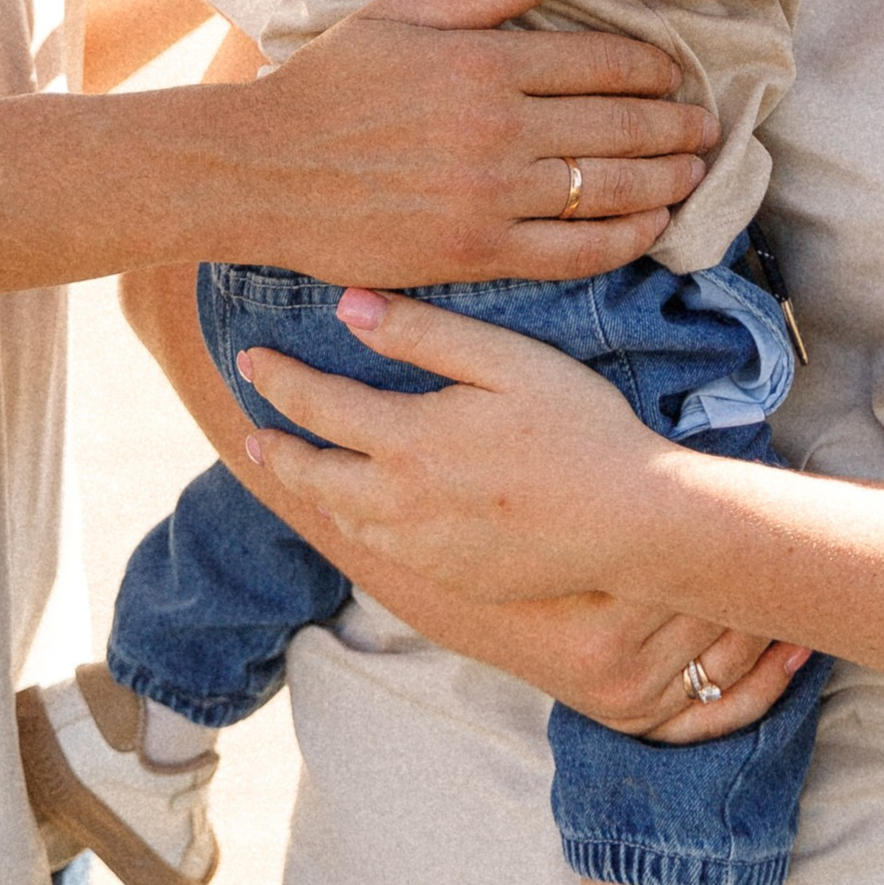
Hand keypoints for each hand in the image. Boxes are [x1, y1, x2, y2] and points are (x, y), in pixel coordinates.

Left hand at [119, 254, 800, 742]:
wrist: (634, 524)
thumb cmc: (581, 427)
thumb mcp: (505, 362)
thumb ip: (423, 334)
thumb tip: (347, 305)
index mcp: (409, 441)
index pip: (317, 406)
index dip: (278, 380)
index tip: (249, 359)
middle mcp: (401, 503)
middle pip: (315, 474)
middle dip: (279, 447)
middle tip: (251, 430)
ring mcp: (425, 549)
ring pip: (344, 519)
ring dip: (311, 490)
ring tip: (296, 470)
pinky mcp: (451, 579)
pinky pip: (383, 551)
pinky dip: (355, 526)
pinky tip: (361, 515)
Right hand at [235, 0, 714, 287]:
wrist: (258, 170)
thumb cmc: (326, 85)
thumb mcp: (401, 14)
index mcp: (484, 61)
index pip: (602, 61)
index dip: (653, 70)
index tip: (676, 76)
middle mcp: (498, 127)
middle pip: (620, 125)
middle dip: (677, 126)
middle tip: (707, 128)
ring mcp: (490, 195)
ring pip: (610, 188)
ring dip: (666, 182)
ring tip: (692, 174)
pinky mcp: (476, 252)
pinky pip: (575, 251)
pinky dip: (625, 240)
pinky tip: (650, 229)